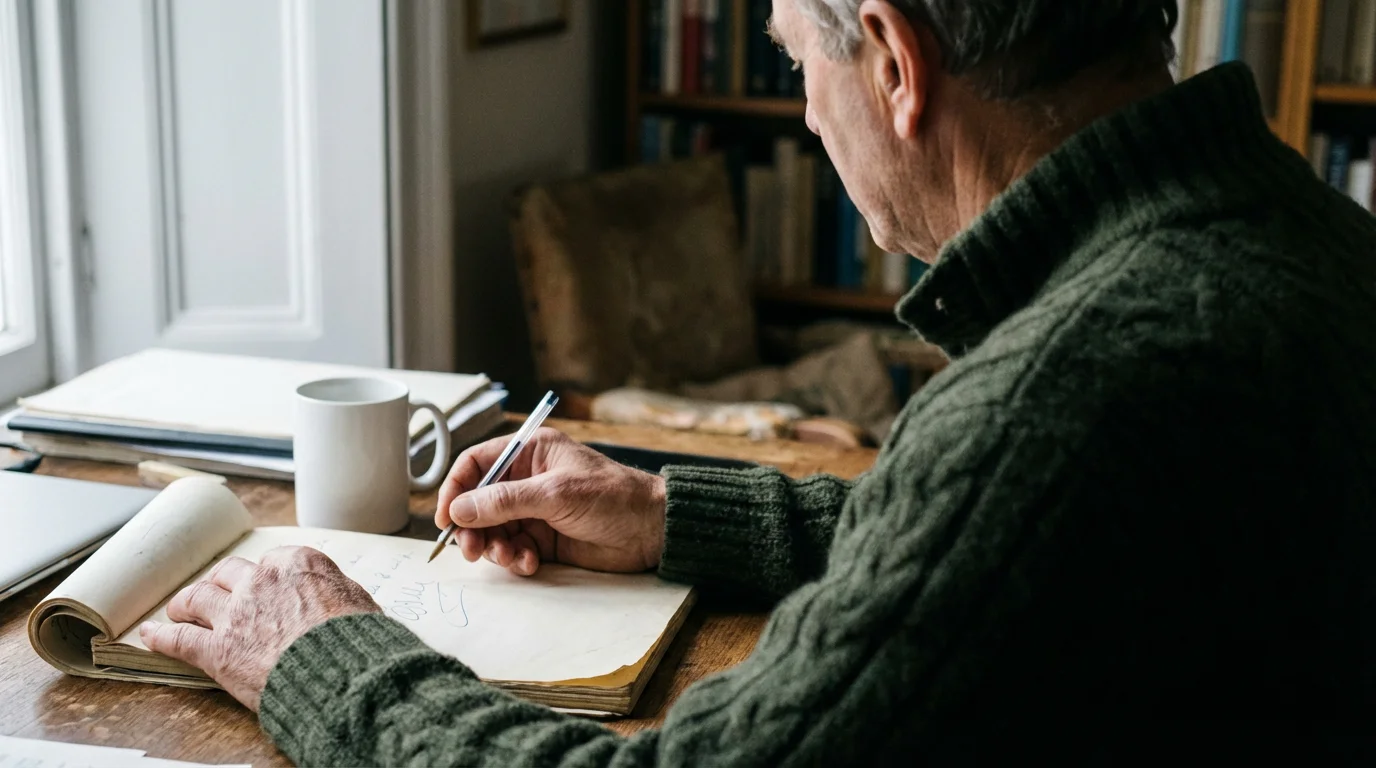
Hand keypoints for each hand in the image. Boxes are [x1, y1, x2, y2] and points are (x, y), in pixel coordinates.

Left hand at [139, 547, 380, 711]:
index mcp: (298, 564)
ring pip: (197, 597)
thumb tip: (334, 601)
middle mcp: (262, 580)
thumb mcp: (358, 602)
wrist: (344, 672)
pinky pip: (179, 638)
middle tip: (217, 593)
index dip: (267, 578)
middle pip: (229, 572)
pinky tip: (150, 635)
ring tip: (179, 609)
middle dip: (221, 583)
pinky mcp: (218, 650)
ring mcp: (236, 614)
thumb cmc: (359, 641)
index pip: (272, 562)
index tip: (266, 588)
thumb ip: (335, 594)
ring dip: (186, 602)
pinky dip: (161, 636)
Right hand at [434, 428, 666, 576]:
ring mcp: (534, 511)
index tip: (445, 518)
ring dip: (494, 547)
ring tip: (510, 557)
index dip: (455, 489)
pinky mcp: (544, 539)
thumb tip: (459, 509)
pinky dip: (514, 559)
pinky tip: (530, 563)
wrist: (651, 529)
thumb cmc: (613, 496)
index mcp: (529, 453)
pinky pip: (513, 549)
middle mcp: (527, 480)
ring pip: (493, 530)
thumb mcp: (556, 493)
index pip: (475, 464)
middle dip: (472, 527)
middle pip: (478, 502)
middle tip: (473, 549)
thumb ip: (505, 501)